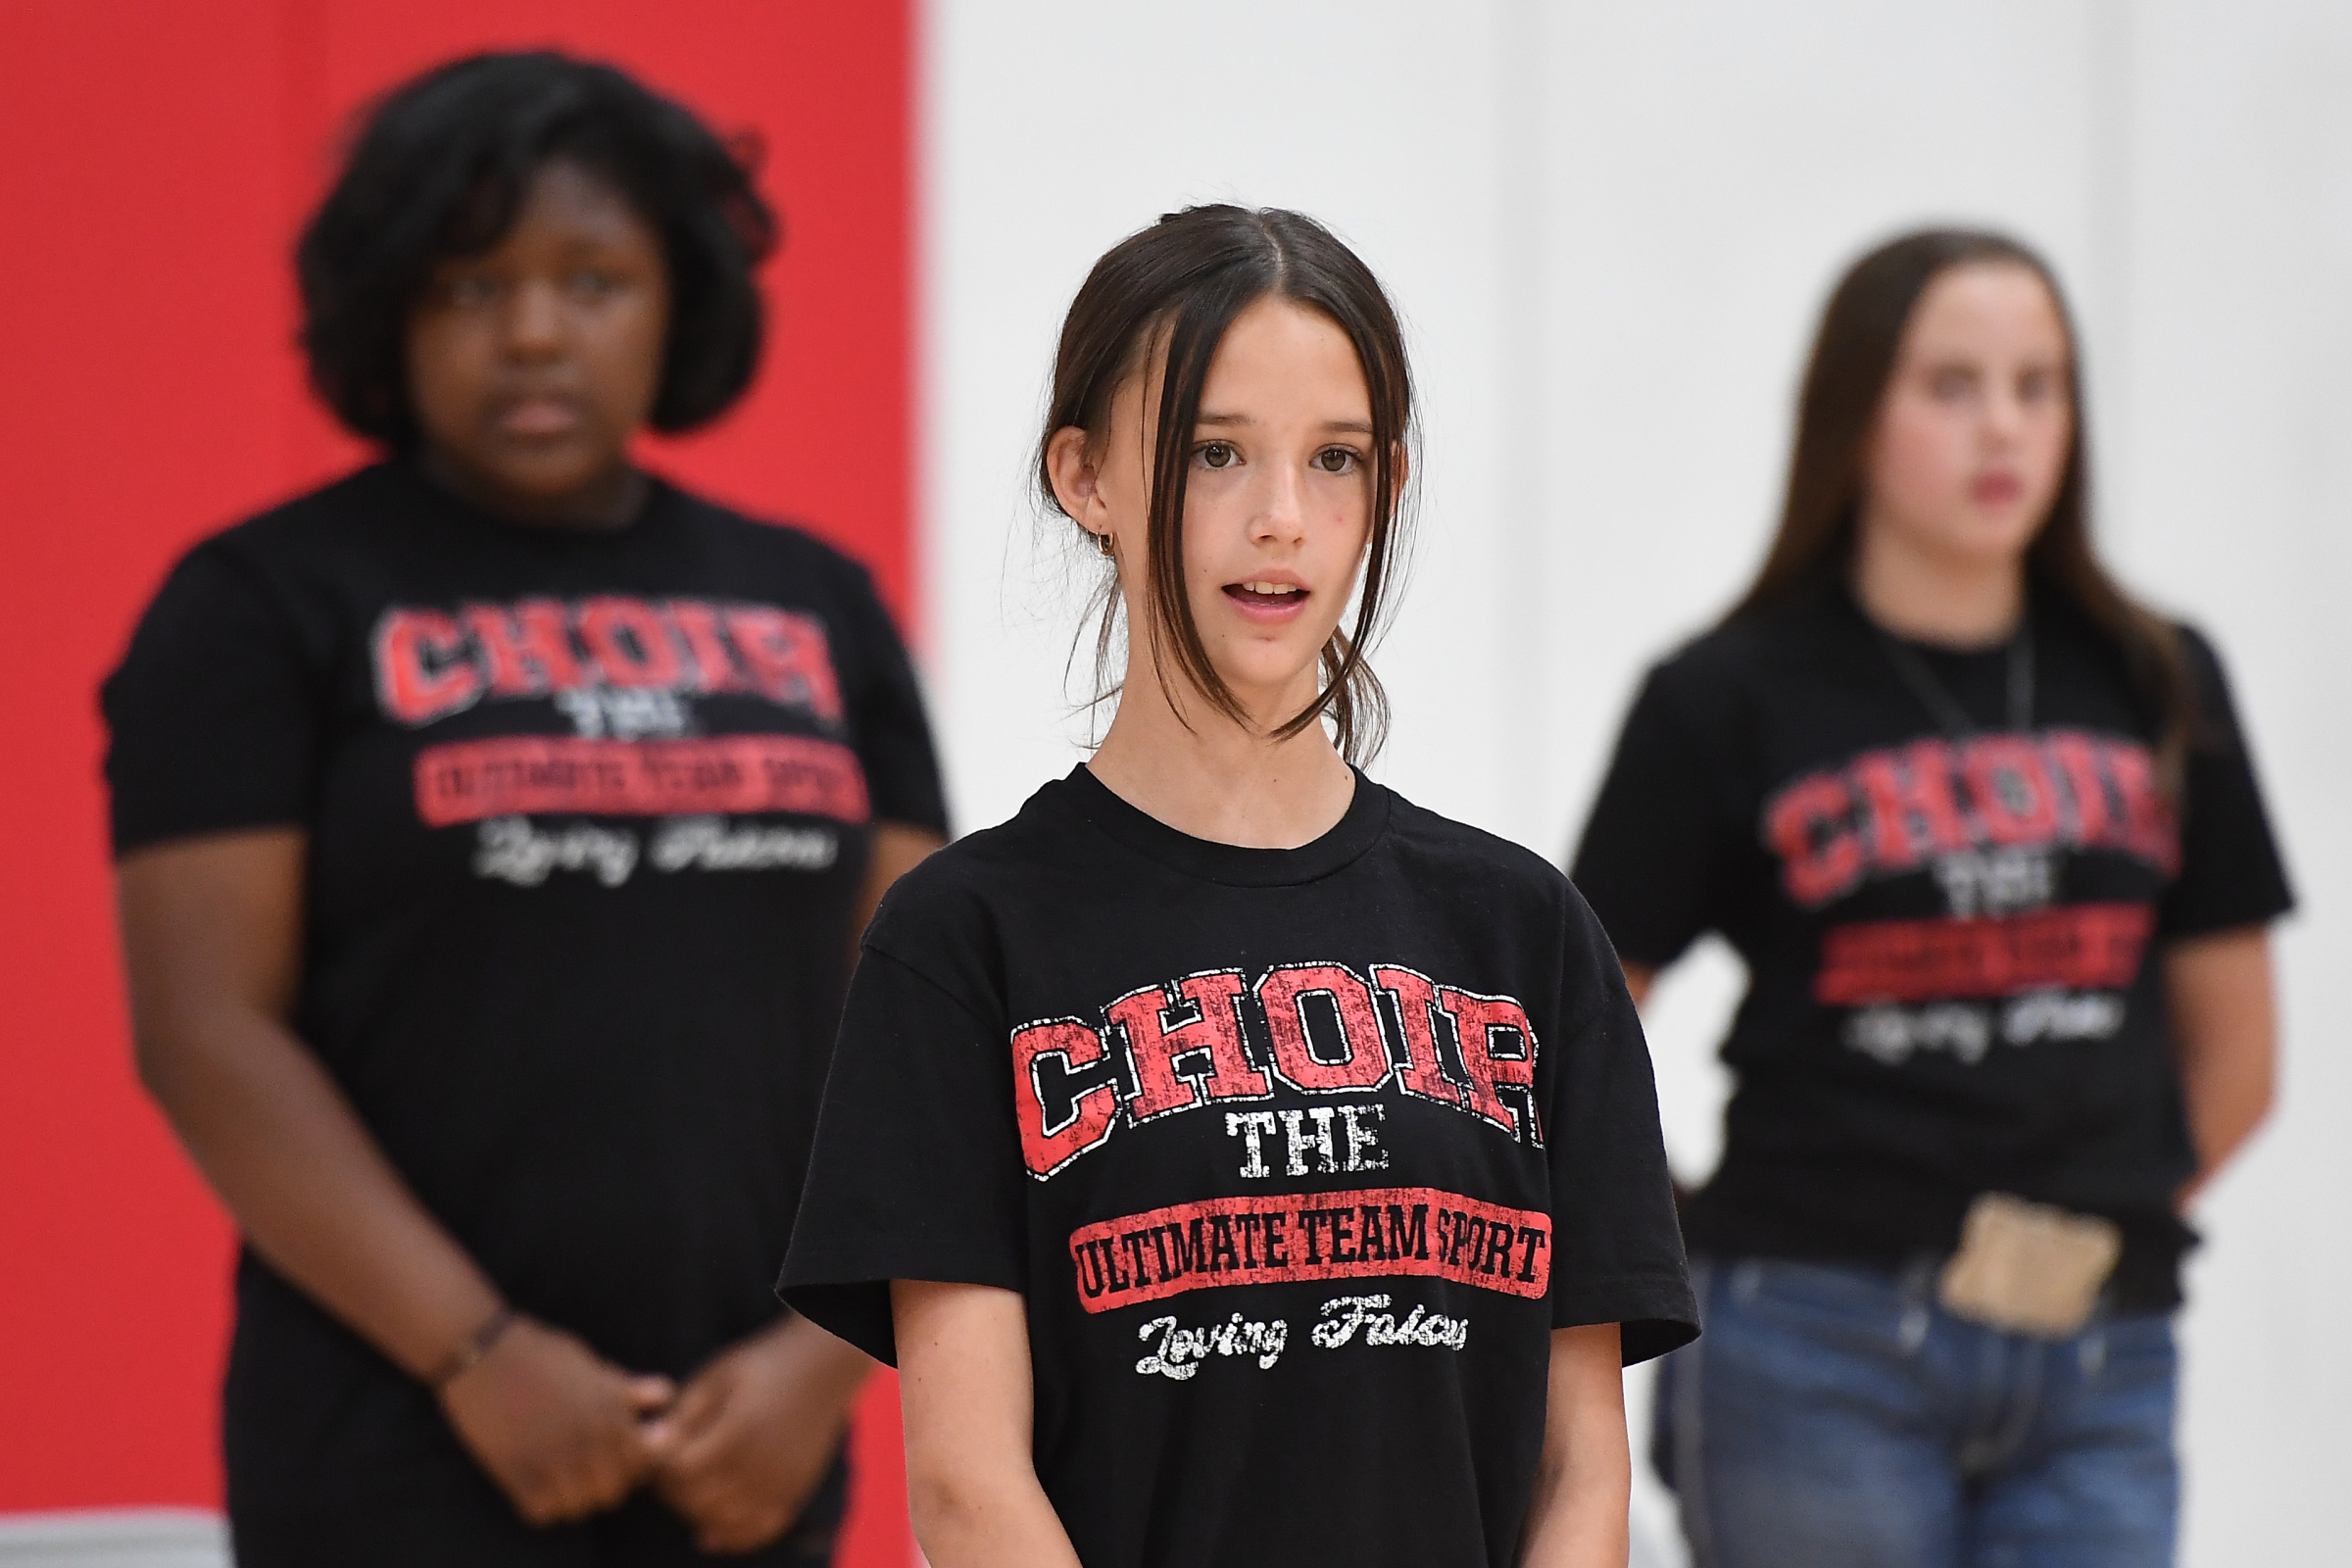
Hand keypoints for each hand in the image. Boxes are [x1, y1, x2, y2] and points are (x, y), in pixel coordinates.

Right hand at [438, 1315, 673, 1525]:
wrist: (483, 1352)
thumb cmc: (542, 1354)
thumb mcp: (593, 1365)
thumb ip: (630, 1388)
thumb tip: (665, 1399)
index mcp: (613, 1414)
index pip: (648, 1463)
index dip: (637, 1460)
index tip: (621, 1450)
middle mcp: (589, 1441)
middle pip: (615, 1491)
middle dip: (606, 1481)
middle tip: (588, 1465)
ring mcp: (553, 1460)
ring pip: (580, 1507)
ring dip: (574, 1497)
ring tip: (563, 1476)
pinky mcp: (516, 1474)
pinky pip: (542, 1513)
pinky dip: (541, 1504)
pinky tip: (536, 1483)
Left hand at [646, 1317, 871, 1553]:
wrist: (824, 1367)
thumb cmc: (762, 1366)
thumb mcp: (718, 1377)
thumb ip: (683, 1414)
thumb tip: (647, 1446)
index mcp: (739, 1430)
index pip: (680, 1471)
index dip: (660, 1466)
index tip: (659, 1451)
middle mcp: (762, 1463)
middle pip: (697, 1501)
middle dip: (674, 1491)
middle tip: (670, 1472)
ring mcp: (781, 1483)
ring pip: (723, 1522)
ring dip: (698, 1512)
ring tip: (692, 1489)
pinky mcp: (795, 1493)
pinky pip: (757, 1532)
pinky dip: (731, 1536)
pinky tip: (711, 1531)